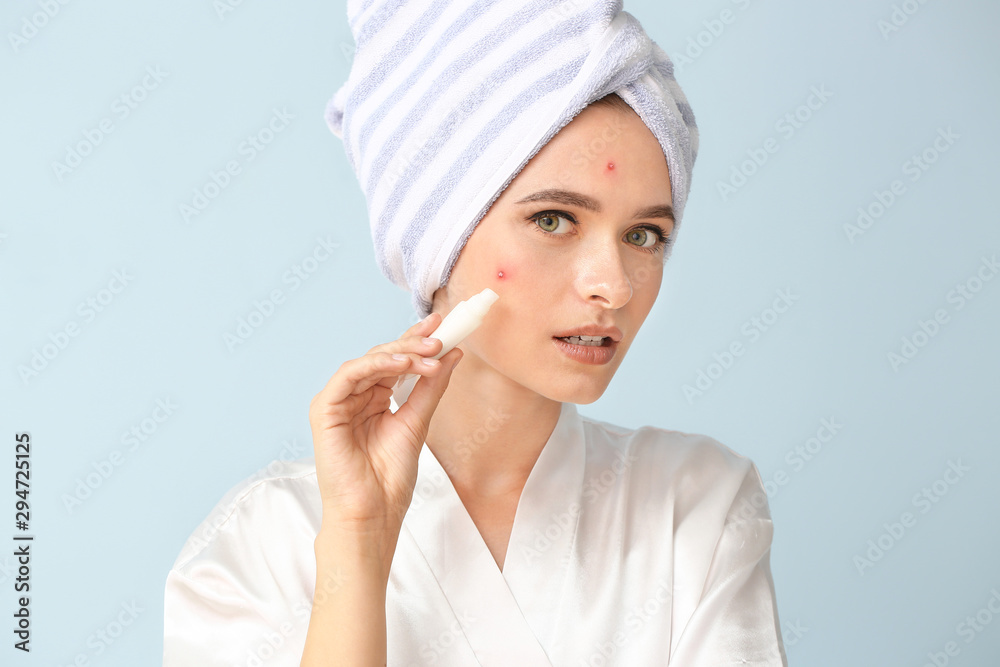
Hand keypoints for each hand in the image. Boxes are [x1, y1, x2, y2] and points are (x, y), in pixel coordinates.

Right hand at [308, 313, 461, 543]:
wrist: (372, 514)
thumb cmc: (389, 478)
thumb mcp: (418, 423)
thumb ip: (431, 387)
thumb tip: (453, 354)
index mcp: (374, 399)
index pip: (395, 362)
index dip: (416, 341)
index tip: (442, 325)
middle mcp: (354, 396)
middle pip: (382, 357)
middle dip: (413, 344)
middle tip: (440, 337)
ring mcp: (337, 402)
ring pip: (367, 362)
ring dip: (401, 354)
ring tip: (429, 353)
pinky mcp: (324, 409)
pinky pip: (348, 375)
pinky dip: (375, 364)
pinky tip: (401, 363)